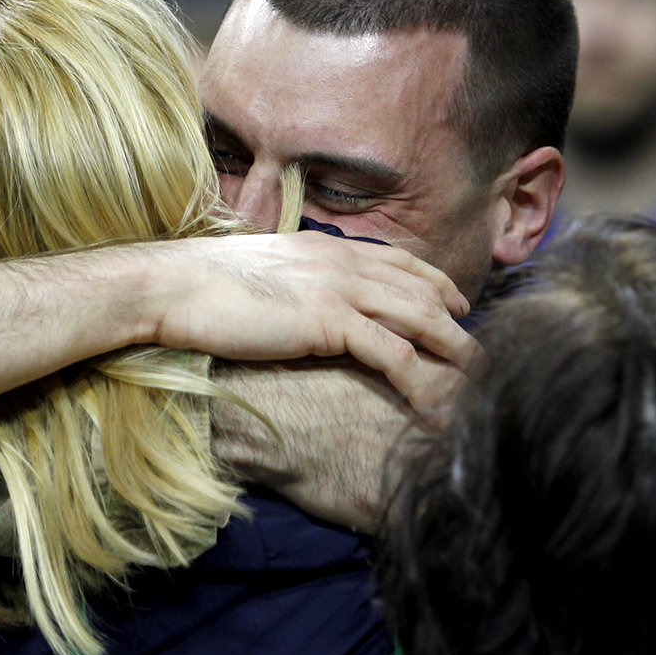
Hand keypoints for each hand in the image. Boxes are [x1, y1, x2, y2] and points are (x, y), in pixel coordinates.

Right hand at [145, 232, 479, 405]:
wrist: (174, 286)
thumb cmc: (205, 286)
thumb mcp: (265, 275)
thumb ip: (296, 282)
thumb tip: (302, 301)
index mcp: (328, 248)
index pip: (400, 261)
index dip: (435, 283)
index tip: (457, 305)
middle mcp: (344, 262)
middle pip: (421, 291)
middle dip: (457, 323)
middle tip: (481, 354)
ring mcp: (340, 289)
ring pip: (420, 319)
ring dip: (453, 353)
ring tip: (476, 382)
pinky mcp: (330, 322)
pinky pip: (393, 353)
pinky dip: (421, 381)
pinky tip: (433, 406)